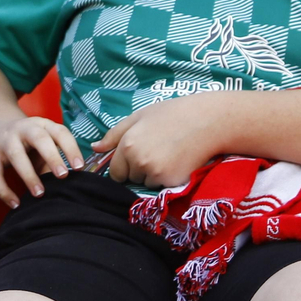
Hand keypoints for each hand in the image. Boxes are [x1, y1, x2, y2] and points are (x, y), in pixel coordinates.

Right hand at [0, 114, 84, 208]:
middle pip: (39, 139)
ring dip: (28, 175)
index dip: (71, 148)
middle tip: (63, 176)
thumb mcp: (43, 146)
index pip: (60, 132)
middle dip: (52, 157)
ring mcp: (5, 139)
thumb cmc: (29, 144)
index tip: (79, 167)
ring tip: (39, 194)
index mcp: (42, 125)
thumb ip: (54, 163)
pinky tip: (15, 204)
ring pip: (16, 155)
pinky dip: (3, 190)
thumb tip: (68, 187)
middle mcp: (23, 129)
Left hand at [93, 94, 227, 189]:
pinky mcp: (172, 182)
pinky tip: (176, 161)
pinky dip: (167, 178)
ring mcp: (156, 173)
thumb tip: (94, 148)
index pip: (115, 172)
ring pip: (146, 183)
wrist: (206, 122)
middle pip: (130, 178)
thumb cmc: (170, 115)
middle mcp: (138, 162)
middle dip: (138, 169)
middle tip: (155, 150)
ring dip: (152, 174)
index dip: (124, 166)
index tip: (135, 157)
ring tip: (167, 153)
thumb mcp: (138, 117)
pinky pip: (162, 186)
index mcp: (127, 145)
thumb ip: (113, 135)